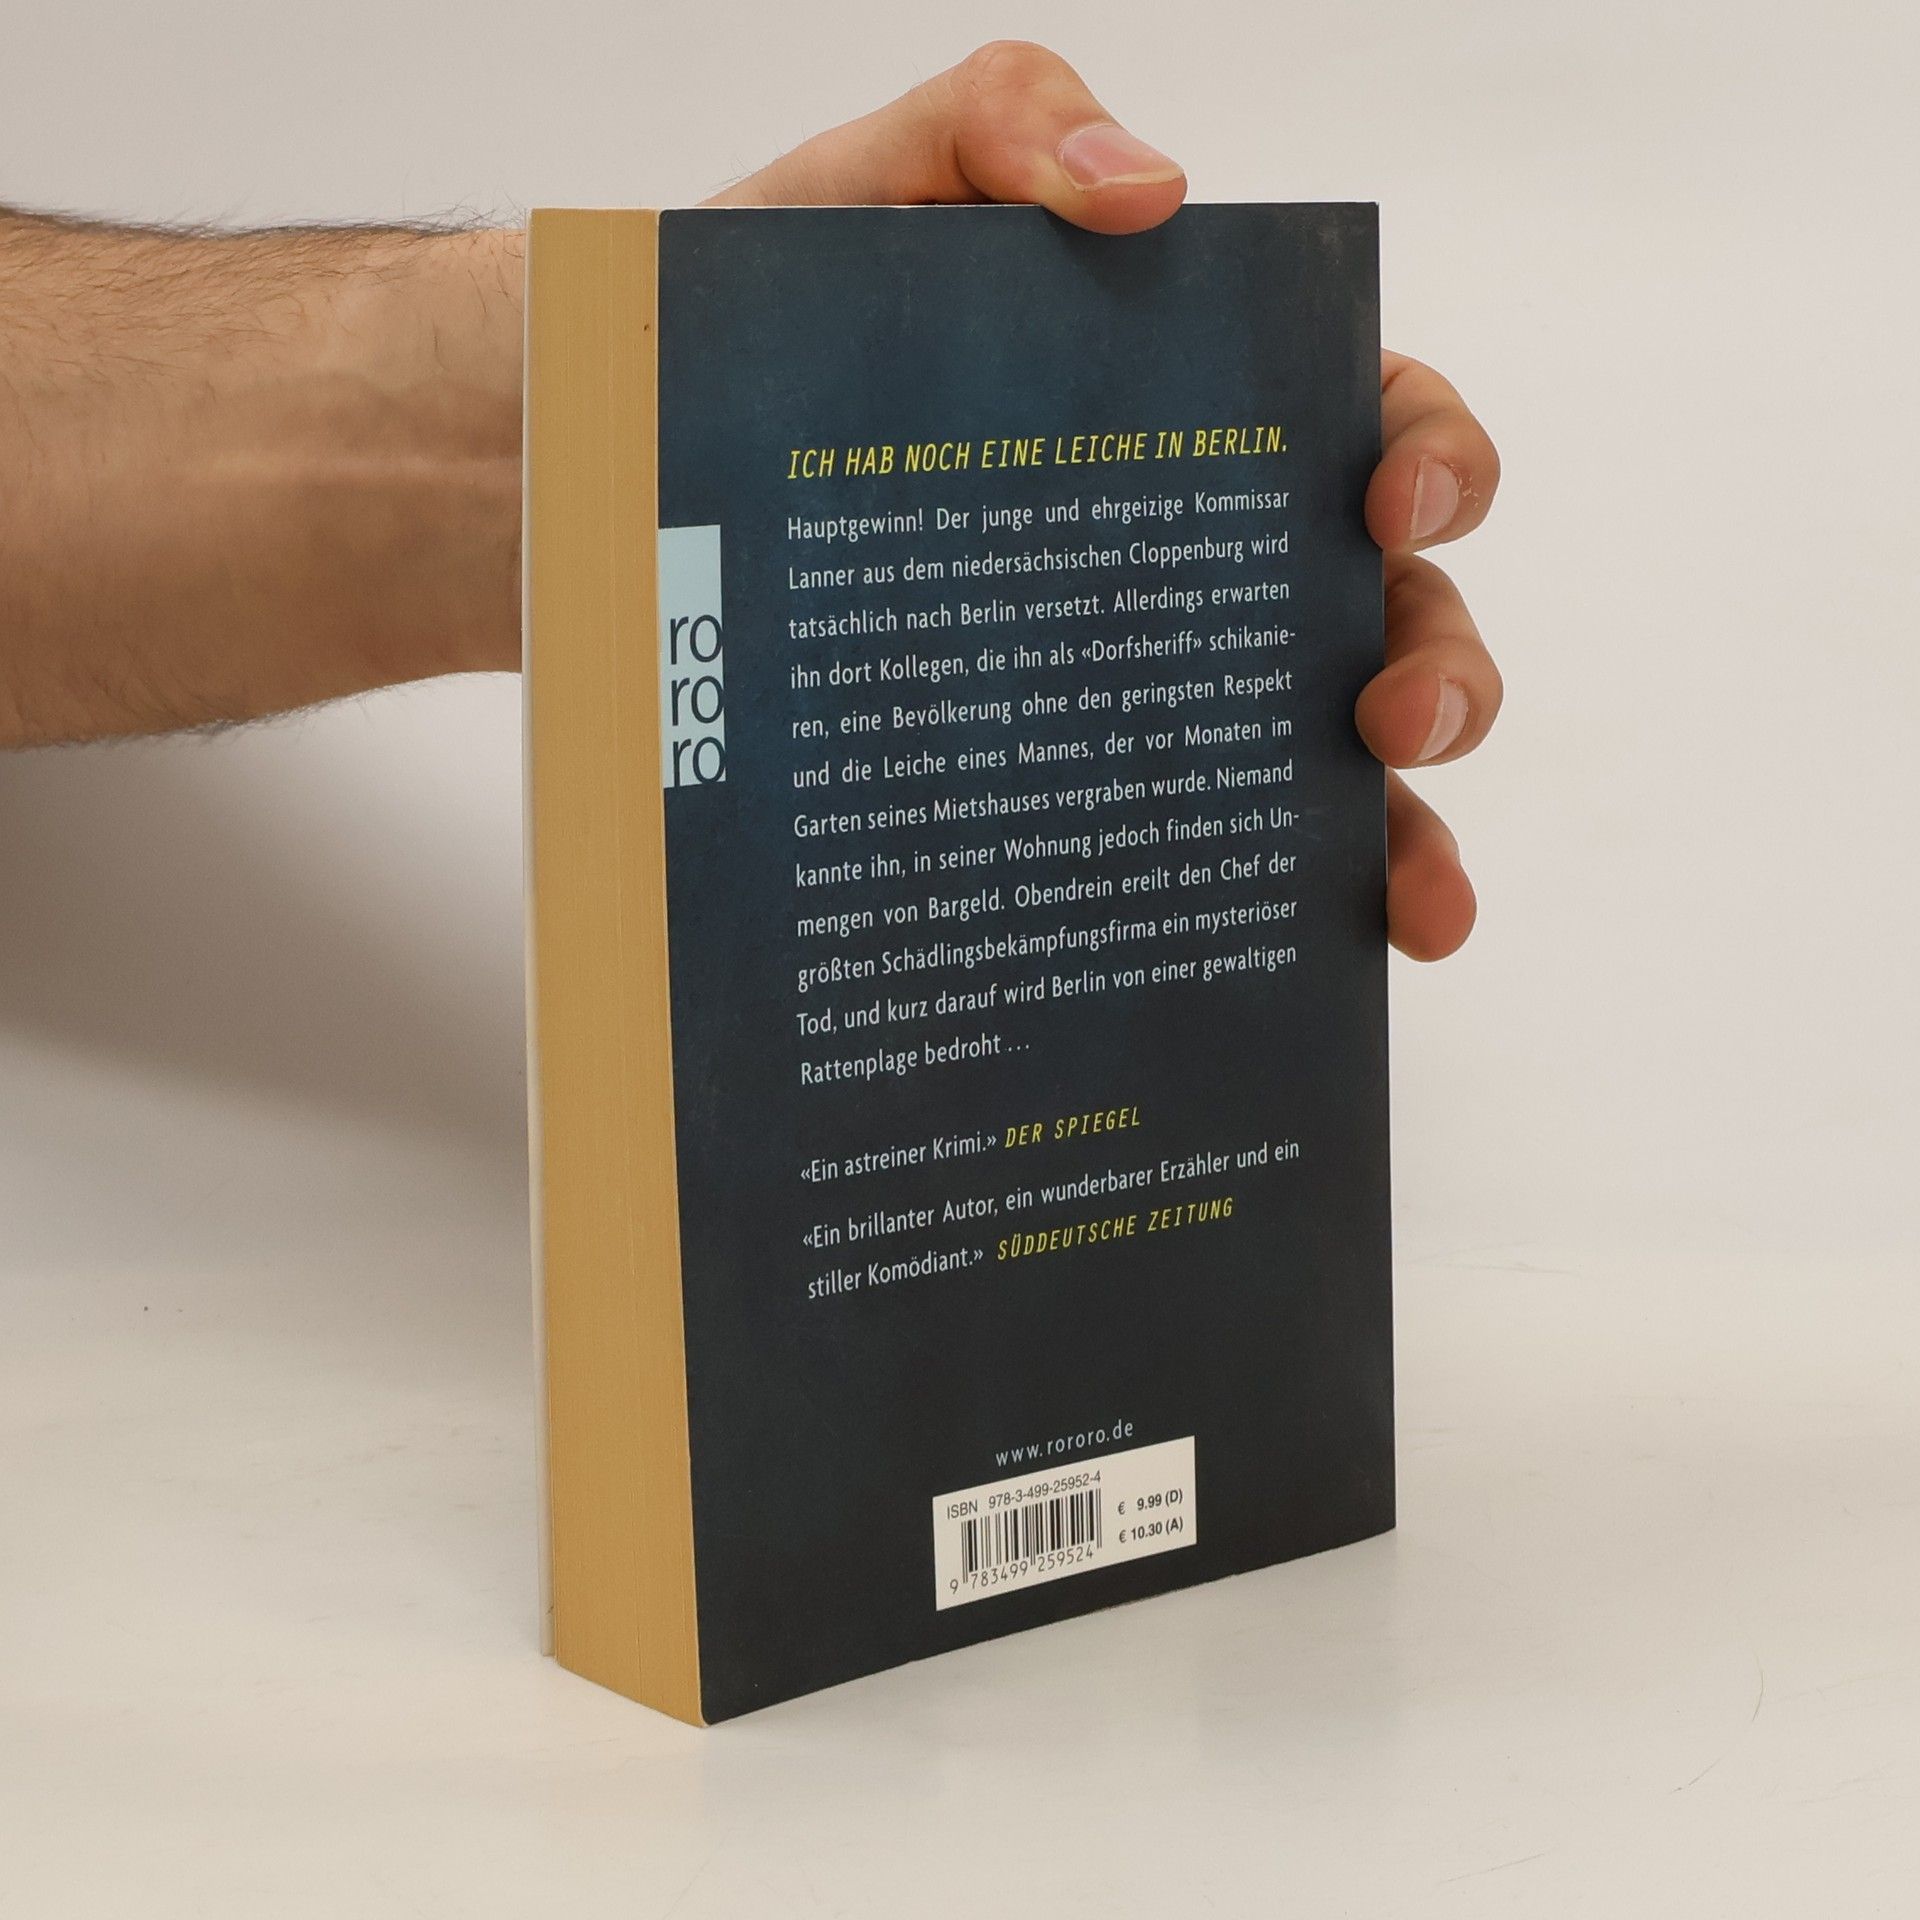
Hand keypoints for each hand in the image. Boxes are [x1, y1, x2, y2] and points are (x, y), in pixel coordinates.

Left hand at [710, 42, 1501, 959]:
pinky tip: (1300, 963)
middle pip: (1388, 612)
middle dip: (1438, 668)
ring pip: (1326, 764)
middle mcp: (1195, 557)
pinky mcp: (1062, 783)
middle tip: (1391, 719)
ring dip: (1402, 831)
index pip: (1370, 419)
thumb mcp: (869, 187)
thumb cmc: (761, 327)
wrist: (608, 469)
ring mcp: (1138, 684)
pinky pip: (1193, 856)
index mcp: (1198, 406)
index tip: (1388, 507)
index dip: (1427, 458)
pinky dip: (1274, 912)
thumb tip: (1150, 188)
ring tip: (1415, 898)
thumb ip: (1004, 123)